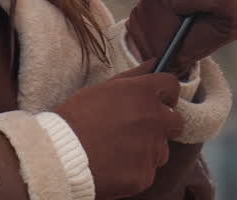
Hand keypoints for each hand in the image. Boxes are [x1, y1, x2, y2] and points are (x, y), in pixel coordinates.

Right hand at [54, 62, 183, 198]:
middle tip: (137, 130)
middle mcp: (154, 119)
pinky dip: (134, 171)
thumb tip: (155, 62)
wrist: (61, 154)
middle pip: (175, 121)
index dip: (165, 94)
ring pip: (161, 150)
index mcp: (144, 93)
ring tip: (118, 150)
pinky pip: (147, 171)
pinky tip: (114, 166)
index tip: (156, 101)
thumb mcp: (103, 89)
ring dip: (147, 150)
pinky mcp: (145, 175)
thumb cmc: (77, 117)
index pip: (172, 86)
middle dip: (162, 125)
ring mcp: (151, 149)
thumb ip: (134, 76)